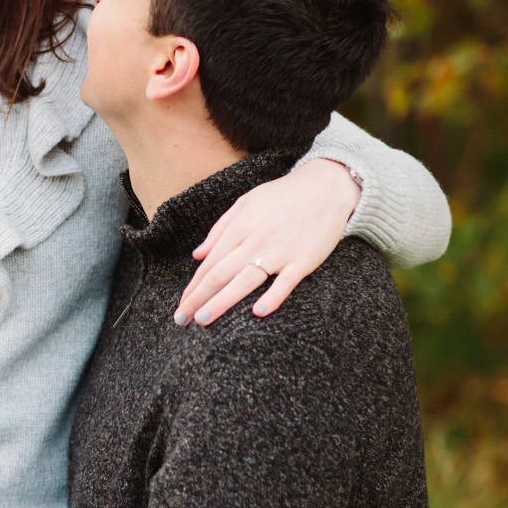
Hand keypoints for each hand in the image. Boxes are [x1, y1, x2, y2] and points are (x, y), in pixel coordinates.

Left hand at [175, 158, 358, 325]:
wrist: (326, 187)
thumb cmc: (282, 196)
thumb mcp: (245, 204)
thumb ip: (219, 230)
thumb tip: (197, 255)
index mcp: (239, 228)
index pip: (209, 265)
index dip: (192, 287)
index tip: (180, 307)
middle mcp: (255, 240)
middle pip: (220, 275)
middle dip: (197, 299)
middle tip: (181, 320)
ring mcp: (280, 251)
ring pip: (245, 281)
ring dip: (222, 302)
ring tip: (203, 320)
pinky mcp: (304, 260)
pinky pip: (286, 282)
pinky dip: (272, 296)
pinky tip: (258, 312)